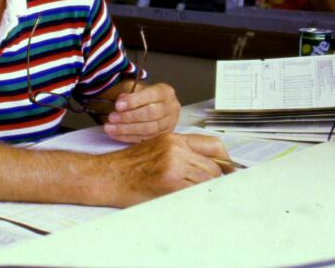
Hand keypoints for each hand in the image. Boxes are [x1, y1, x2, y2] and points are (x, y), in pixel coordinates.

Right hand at [100, 132, 228, 206]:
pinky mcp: (169, 183)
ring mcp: (173, 165)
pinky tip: (182, 197)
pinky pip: (195, 192)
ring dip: (203, 189)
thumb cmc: (127, 165)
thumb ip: (181, 153)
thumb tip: (210, 167)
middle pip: (214, 166)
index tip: (228, 171)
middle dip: (214, 179)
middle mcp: (175, 148)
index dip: (225, 160)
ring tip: (188, 191)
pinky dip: (194, 197)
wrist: (106, 175)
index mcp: (173, 138)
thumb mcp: (155, 148)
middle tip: (206, 187)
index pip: (213, 145)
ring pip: (207, 180)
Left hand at [102, 82, 179, 142]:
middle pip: (150, 114)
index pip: (150, 95)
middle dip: (128, 117)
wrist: (159, 106)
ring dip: (127, 129)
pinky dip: (128, 137)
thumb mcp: (139, 89)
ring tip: (110, 128)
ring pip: (149, 129)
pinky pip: (146, 139)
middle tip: (111, 118)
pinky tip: (115, 135)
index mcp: (165, 92)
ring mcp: (169, 123)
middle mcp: (171, 107)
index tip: (117, 105)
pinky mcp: (164, 136)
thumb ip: (130, 94)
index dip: (133, 101)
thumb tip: (120, 101)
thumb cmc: (146, 96)